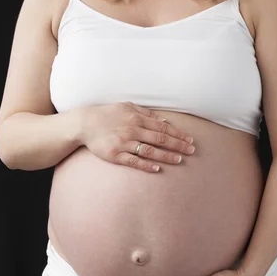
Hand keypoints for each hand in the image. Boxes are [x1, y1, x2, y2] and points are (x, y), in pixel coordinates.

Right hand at [77, 101, 194, 172]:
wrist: (85, 123)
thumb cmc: (108, 114)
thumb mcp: (127, 107)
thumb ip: (146, 113)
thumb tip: (164, 121)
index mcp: (137, 117)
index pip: (163, 127)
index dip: (178, 134)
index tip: (190, 140)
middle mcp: (132, 129)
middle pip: (160, 139)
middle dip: (178, 145)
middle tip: (192, 151)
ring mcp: (124, 143)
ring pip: (150, 150)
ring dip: (166, 156)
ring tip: (180, 160)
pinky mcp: (115, 154)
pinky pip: (133, 161)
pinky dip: (146, 165)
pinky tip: (157, 168)